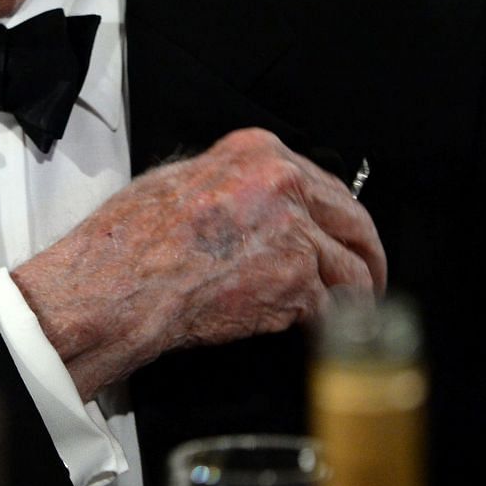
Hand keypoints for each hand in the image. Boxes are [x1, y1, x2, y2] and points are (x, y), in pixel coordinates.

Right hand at [11, 128, 386, 399]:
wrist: (117, 286)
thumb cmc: (131, 241)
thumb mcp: (181, 180)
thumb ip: (231, 183)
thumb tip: (255, 201)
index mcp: (256, 154)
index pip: (323, 182)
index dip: (338, 217)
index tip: (343, 234)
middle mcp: (282, 185)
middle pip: (352, 220)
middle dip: (365, 253)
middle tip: (367, 275)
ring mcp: (293, 234)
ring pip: (350, 268)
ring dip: (357, 294)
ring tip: (355, 312)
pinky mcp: (294, 282)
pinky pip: (332, 308)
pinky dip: (330, 324)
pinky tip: (324, 331)